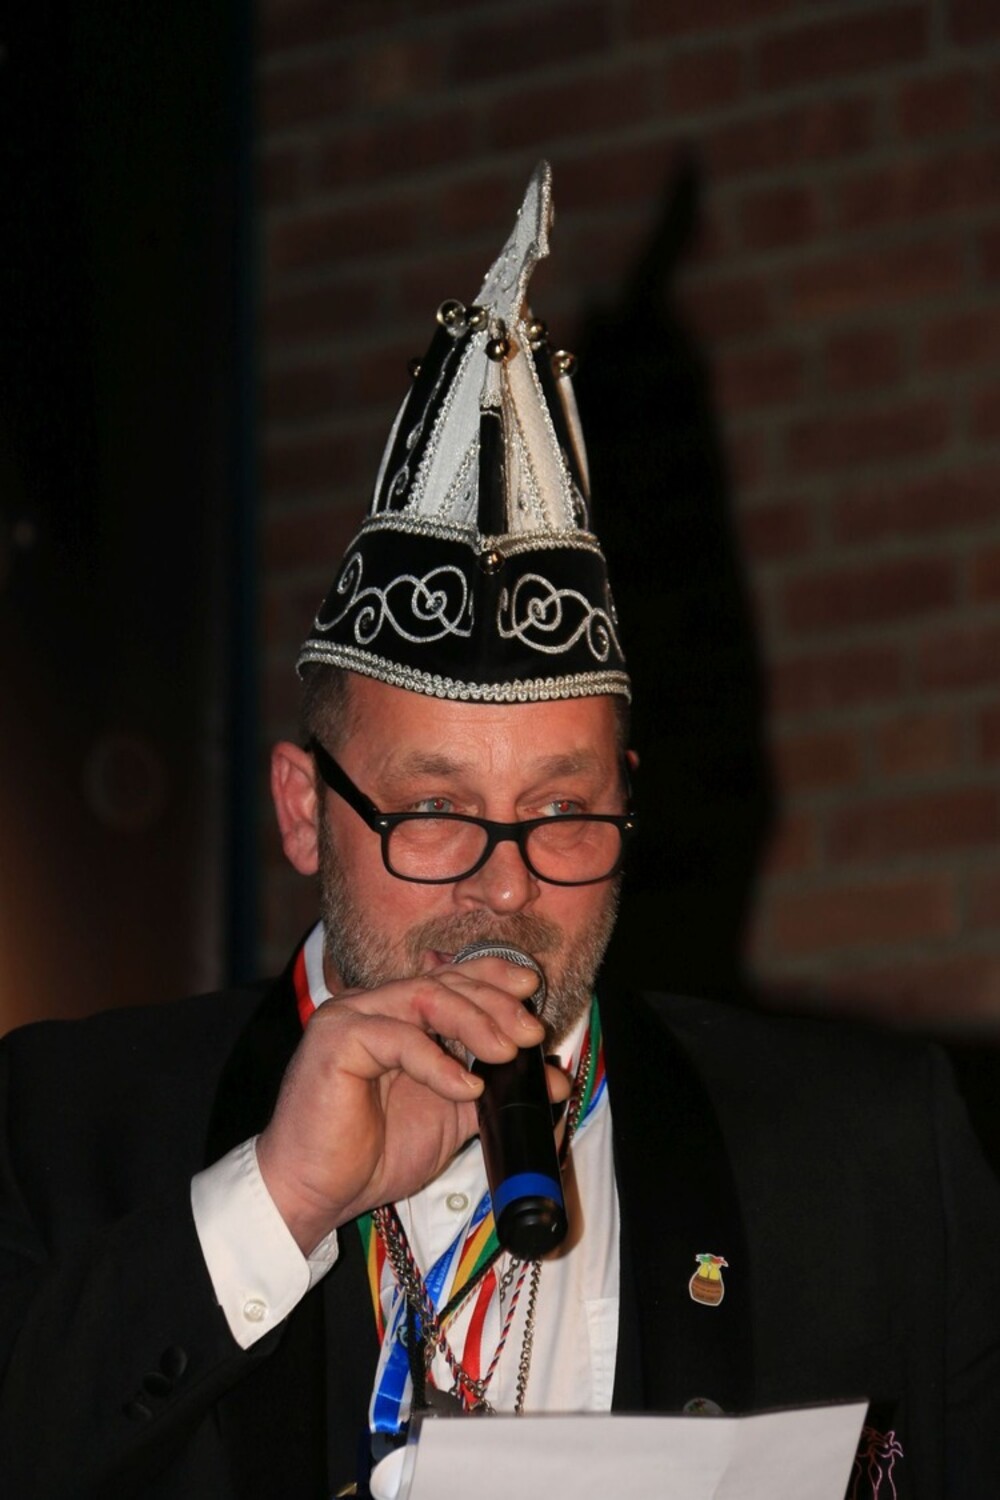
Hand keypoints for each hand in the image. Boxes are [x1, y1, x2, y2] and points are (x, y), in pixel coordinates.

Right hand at [255, 957, 567, 1253]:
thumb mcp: (449, 1114)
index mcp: (396, 1016)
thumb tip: (553, 1080)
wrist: (315, 1193)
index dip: (492, 975)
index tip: (532, 989)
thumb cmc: (372, 1154)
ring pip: (423, 998)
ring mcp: (349, 1018)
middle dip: (494, 1003)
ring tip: (507, 1054)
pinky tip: (465, 1086)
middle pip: (442, 983)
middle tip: (530, 1033)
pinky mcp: (334, 1041)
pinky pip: (397, 1037)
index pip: (449, 977)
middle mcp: (371, 1007)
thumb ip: (493, 1089)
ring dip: (474, 1022)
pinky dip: (437, 1062)